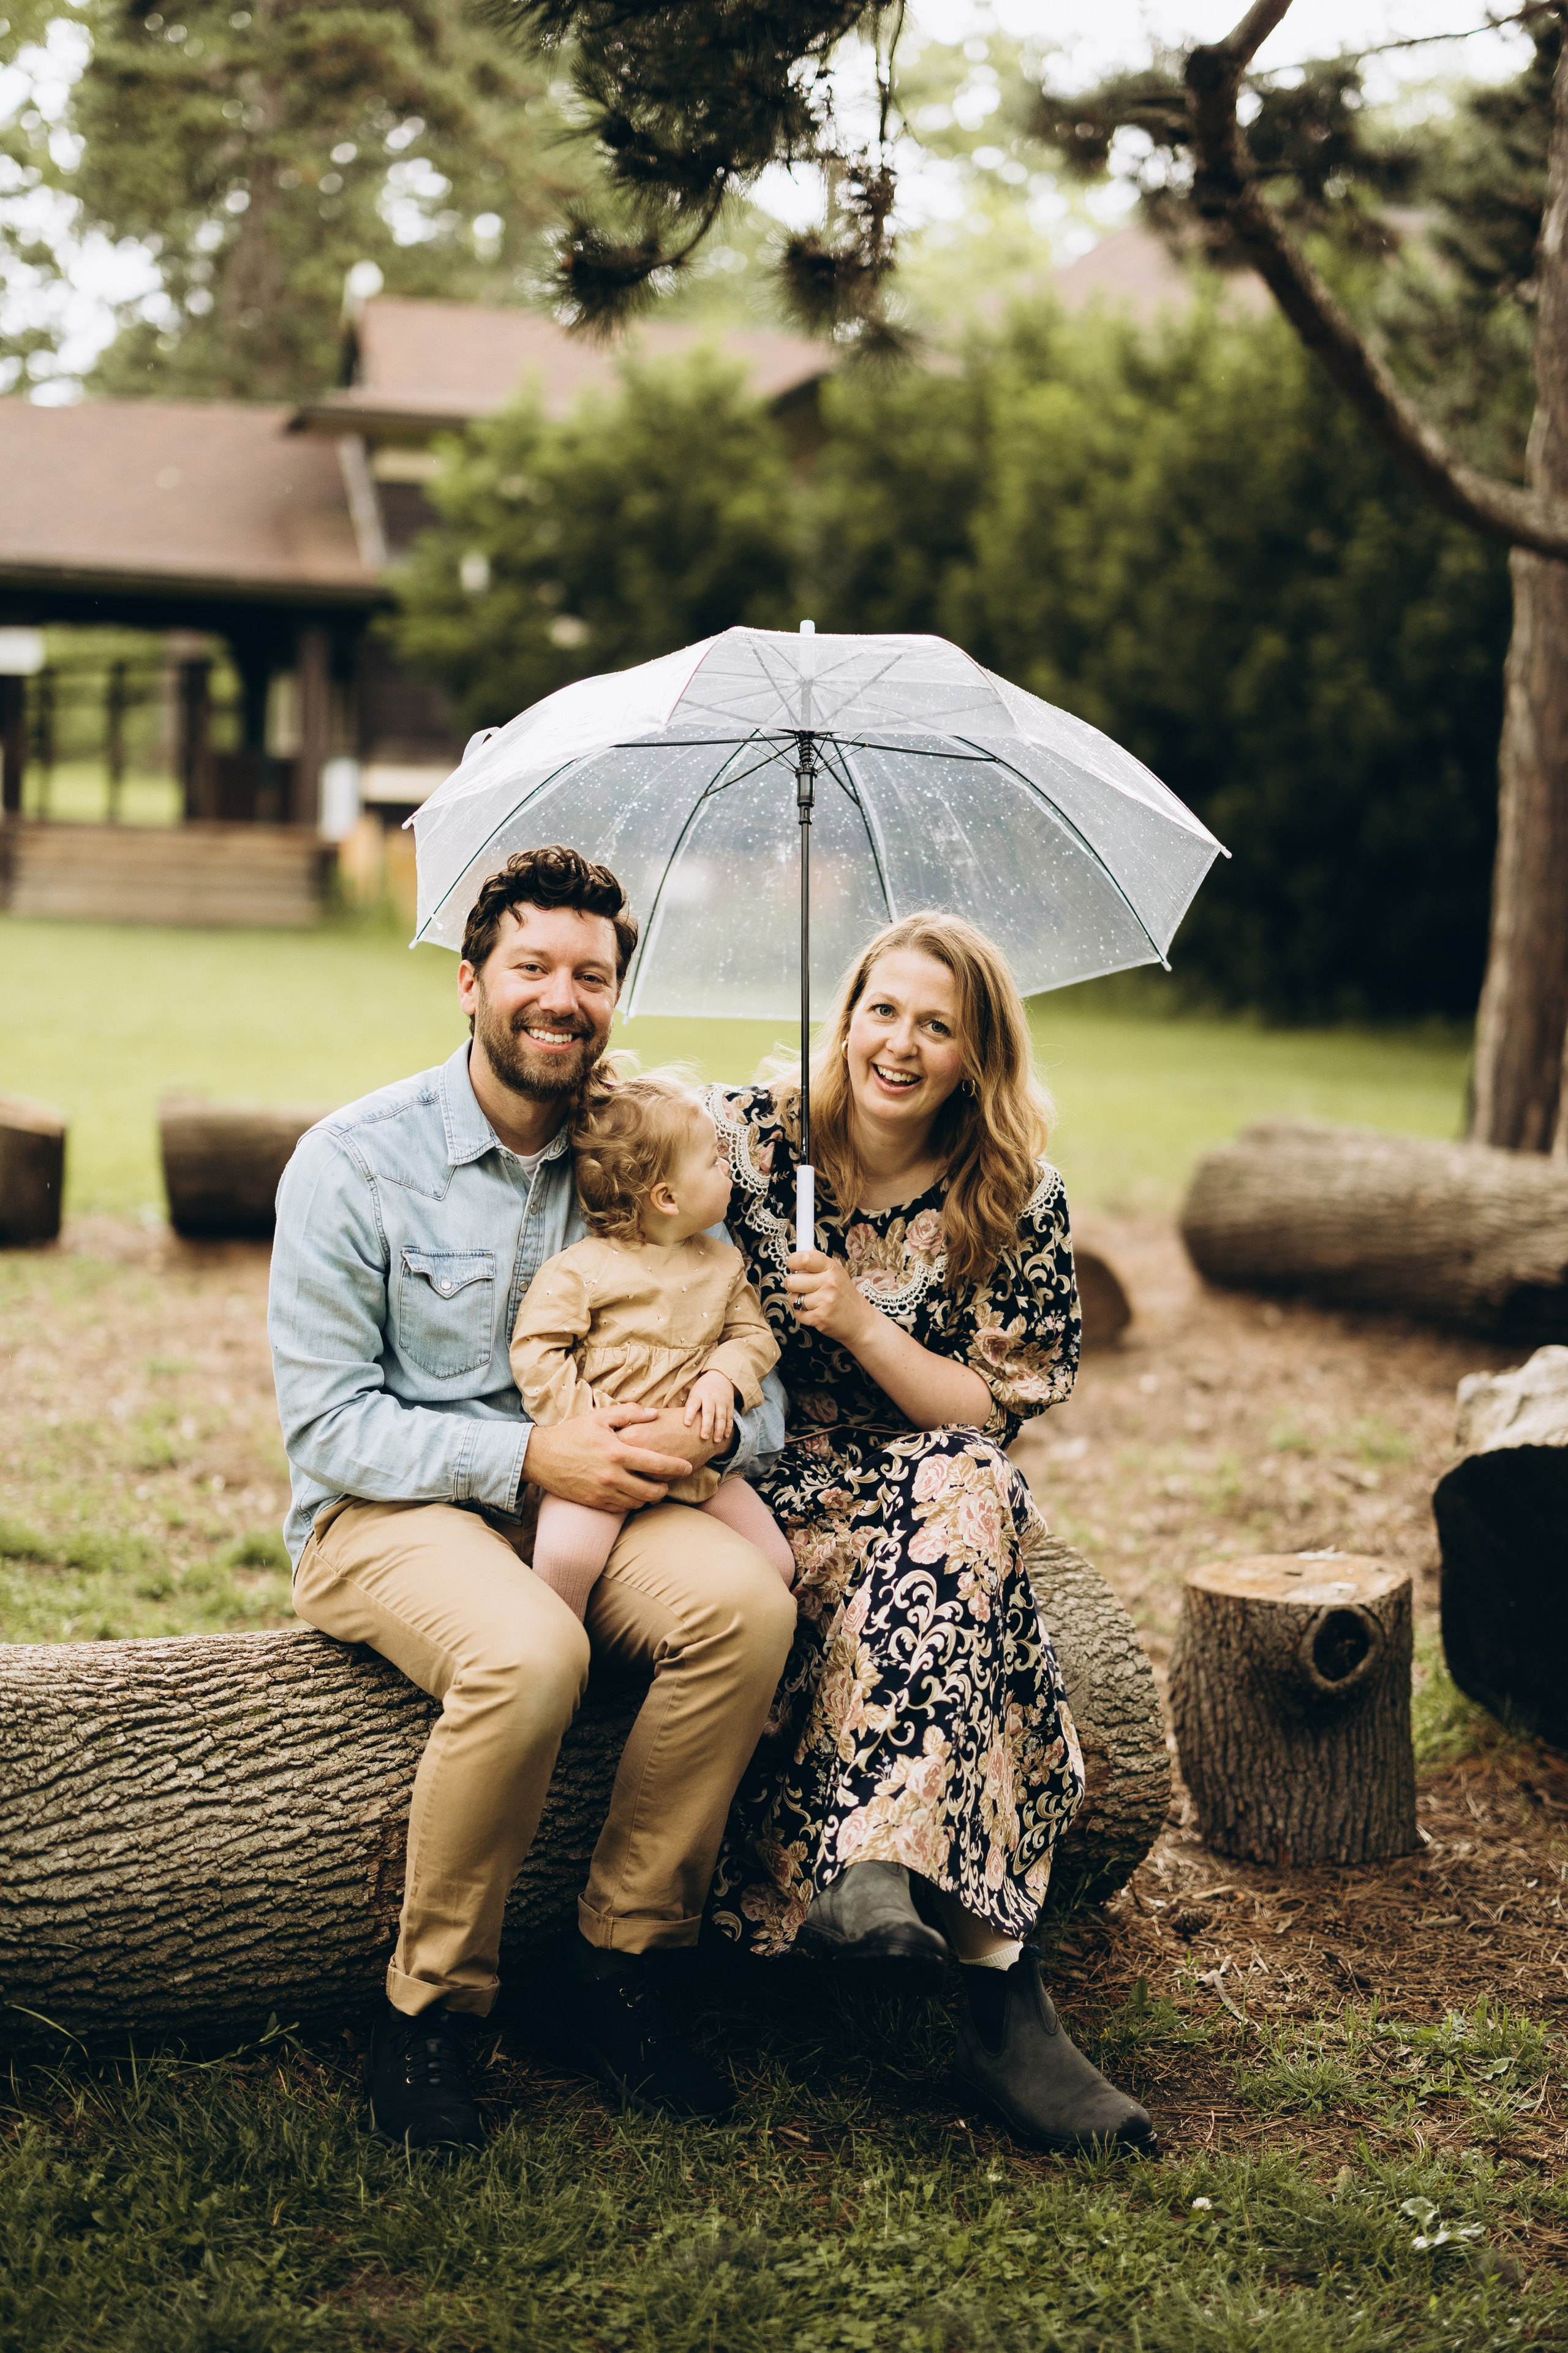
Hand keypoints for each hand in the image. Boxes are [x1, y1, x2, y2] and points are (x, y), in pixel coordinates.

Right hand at [525, 1403, 693, 1512]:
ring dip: (648, 1496)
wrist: (540, 1457)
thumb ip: (629, 1413)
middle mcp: (612, 1477)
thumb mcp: (599, 1417)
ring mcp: (603, 1493)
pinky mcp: (594, 1503)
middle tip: (667, 1480)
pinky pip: (621, 1509)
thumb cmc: (572, 1433)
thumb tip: (654, 1413)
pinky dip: (631, 1502)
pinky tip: (631, 1492)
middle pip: (652, 1491)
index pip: (658, 1464)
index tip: (687, 1467)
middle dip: (665, 1487)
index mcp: (618, 1453)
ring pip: (638, 1503)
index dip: (677, 1468)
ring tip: (650, 1485)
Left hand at [683, 1369, 735, 1445]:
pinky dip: (728, 1427)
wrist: (720, 1377)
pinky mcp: (730, 1405)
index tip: (686, 1424)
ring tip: (716, 1440)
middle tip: (703, 1437)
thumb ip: (690, 1406)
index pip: (693, 1404)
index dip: (689, 1414)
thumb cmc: (702, 1389)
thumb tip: (680, 1422)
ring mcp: (721, 1402)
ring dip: (719, 1430)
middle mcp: (710, 1398)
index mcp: (698, 1395)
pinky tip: (725, 1436)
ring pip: (721, 1417)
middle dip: (706, 1426)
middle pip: (709, 1413)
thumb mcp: (694, 1393)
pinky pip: (729, 1418)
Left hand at [784, 1249, 876, 1346]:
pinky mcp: (820, 1317)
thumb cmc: (844, 1295)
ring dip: (798, 1301)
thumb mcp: (836, 1273)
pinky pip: (797, 1313)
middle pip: (791, 1281)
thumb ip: (817, 1263)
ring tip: (812, 1301)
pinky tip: (814, 1311)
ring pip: (793, 1298)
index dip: (792, 1261)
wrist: (860, 1320)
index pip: (804, 1258)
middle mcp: (829, 1282)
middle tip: (802, 1287)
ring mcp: (825, 1301)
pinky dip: (802, 1314)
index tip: (793, 1266)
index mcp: (831, 1268)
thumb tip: (801, 1249)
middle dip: (792, 1285)